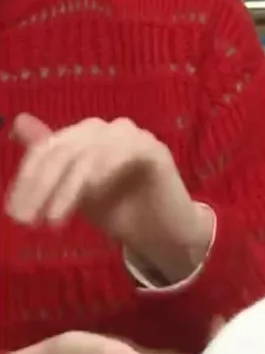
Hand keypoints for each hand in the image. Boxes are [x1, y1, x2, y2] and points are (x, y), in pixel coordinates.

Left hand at [5, 114, 212, 280]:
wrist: (162, 232)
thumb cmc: (119, 210)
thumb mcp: (73, 190)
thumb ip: (49, 161)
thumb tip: (17, 121)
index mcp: (87, 135)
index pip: (47, 148)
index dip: (27, 180)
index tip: (14, 215)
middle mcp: (108, 129)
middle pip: (63, 150)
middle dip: (41, 187)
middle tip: (27, 221)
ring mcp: (133, 137)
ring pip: (88, 153)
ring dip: (67, 188)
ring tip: (54, 220)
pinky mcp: (154, 149)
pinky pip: (124, 152)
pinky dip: (104, 169)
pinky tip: (90, 191)